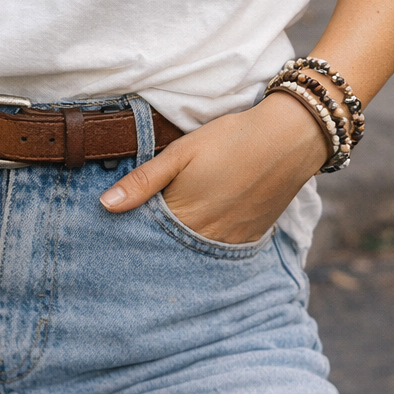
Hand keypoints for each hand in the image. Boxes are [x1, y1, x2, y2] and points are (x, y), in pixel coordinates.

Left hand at [99, 92, 328, 243]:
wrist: (288, 139)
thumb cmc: (230, 139)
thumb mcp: (181, 152)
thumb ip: (144, 181)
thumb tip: (105, 205)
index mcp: (184, 215)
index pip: (147, 236)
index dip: (131, 232)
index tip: (116, 231)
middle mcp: (206, 238)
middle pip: (169, 250)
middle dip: (154, 245)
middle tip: (139, 235)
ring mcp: (230, 242)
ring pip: (194, 254)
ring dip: (180, 247)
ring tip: (171, 231)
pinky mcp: (250, 238)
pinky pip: (220, 253)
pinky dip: (206, 246)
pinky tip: (200, 231)